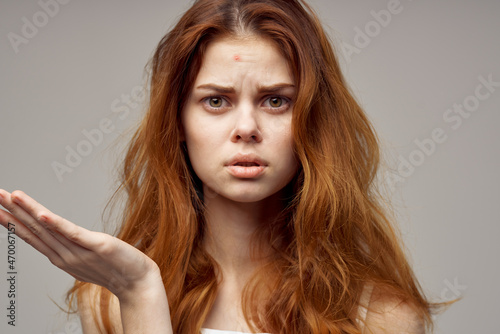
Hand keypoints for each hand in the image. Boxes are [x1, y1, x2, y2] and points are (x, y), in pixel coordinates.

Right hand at [0, 189, 160, 299]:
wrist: (138, 283)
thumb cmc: (114, 268)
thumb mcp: (85, 257)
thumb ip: (69, 246)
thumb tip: (57, 235)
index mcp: (61, 257)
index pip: (31, 236)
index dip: (12, 222)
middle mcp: (65, 256)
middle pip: (34, 231)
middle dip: (12, 213)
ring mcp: (79, 252)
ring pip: (48, 229)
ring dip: (28, 212)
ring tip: (12, 196)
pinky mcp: (97, 246)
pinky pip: (73, 234)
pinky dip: (56, 224)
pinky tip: (42, 214)